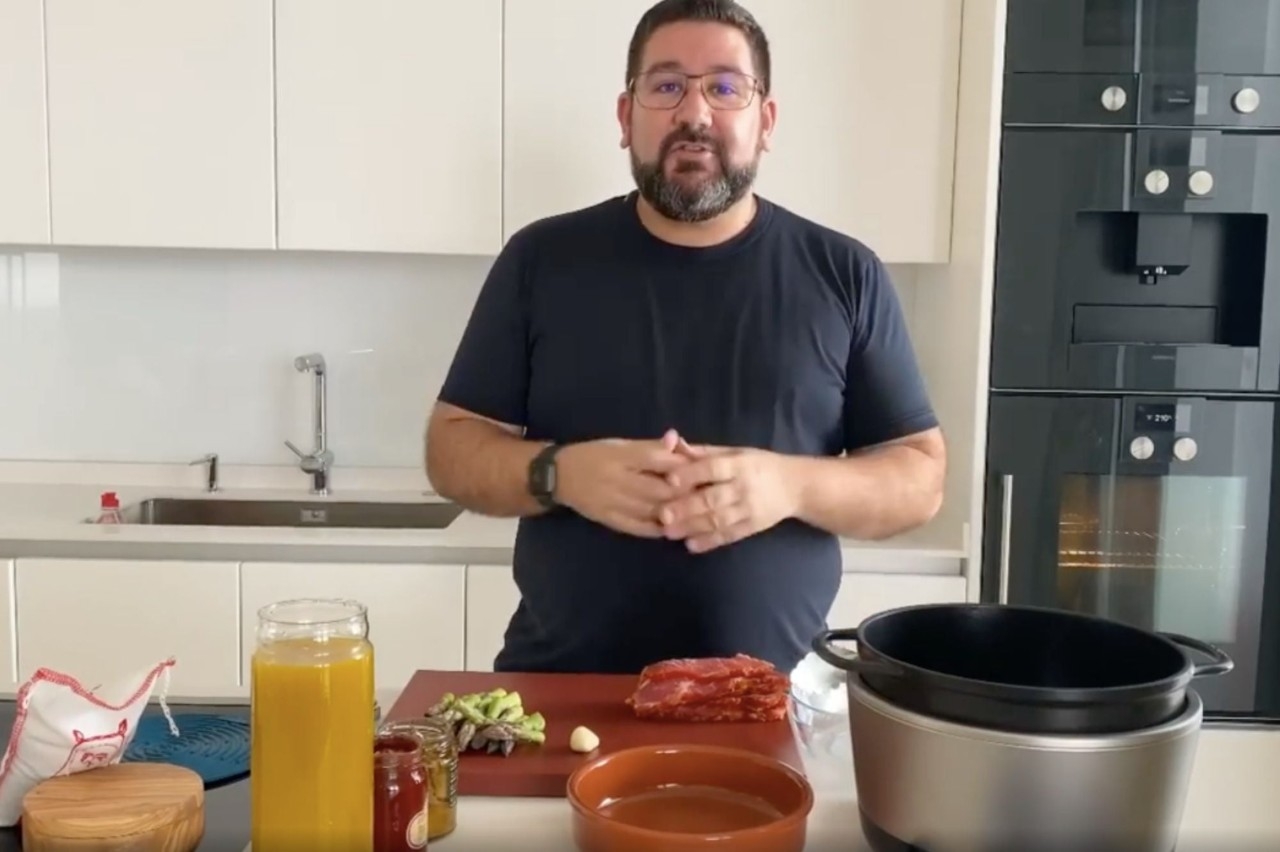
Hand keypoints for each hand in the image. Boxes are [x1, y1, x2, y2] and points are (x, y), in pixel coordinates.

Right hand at [554, 435, 692, 537]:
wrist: (557, 476)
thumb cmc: (593, 455)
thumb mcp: (619, 444)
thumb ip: (648, 446)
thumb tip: (676, 440)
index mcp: (620, 455)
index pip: (657, 459)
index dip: (682, 465)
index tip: (702, 468)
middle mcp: (617, 479)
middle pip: (658, 488)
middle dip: (684, 492)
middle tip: (705, 494)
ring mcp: (613, 502)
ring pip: (652, 510)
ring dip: (676, 513)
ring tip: (695, 512)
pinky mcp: (609, 519)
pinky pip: (638, 527)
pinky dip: (658, 528)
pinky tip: (673, 528)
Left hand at [657, 442, 800, 552]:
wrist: (795, 487)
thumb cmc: (758, 465)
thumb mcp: (735, 452)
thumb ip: (704, 452)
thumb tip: (673, 444)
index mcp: (740, 464)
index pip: (714, 468)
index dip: (692, 474)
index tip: (669, 480)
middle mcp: (744, 487)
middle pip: (713, 498)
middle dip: (687, 507)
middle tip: (662, 515)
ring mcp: (749, 510)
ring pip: (719, 520)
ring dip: (693, 527)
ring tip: (669, 533)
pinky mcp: (752, 527)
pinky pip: (729, 535)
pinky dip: (710, 541)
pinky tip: (692, 545)